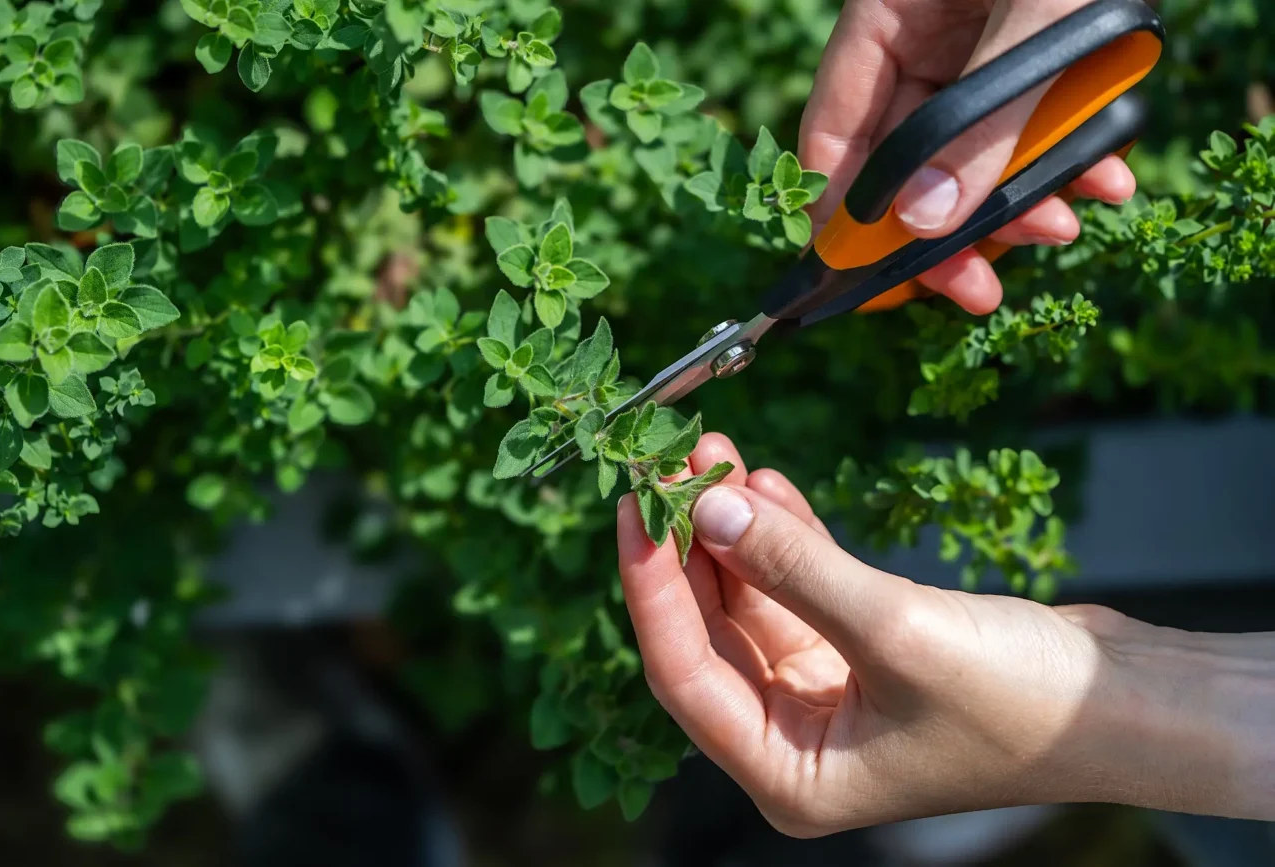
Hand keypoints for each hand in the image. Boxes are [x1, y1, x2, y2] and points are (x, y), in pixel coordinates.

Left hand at [617, 433, 1274, 835]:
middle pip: (710, 630)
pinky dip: (781, 537)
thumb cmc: (1026, 706)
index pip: (683, 672)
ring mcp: (825, 695)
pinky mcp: (858, 650)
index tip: (633, 508)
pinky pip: (797, 587)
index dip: (651, 587)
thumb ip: (796, 569)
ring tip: (714, 453)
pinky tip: (764, 485)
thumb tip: (710, 507)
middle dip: (690, 543)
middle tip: (673, 461)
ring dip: (734, 528)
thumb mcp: (897, 632)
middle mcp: (795, 741)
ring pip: (749, 600)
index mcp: (789, 774)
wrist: (1131, 705)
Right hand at [799, 0, 1137, 314]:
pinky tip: (1102, 184)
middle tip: (974, 291)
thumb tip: (926, 224)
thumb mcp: (1038, 25)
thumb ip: (982, 125)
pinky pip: (1030, 133)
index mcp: (887, 19)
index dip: (840, 215)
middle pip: (906, 162)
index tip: (858, 281)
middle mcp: (923, 44)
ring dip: (1016, 206)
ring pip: (972, 159)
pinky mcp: (1033, 65)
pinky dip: (1065, 164)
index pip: (836, 133)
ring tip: (1063, 225)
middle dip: (946, 232)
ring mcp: (976, 57)